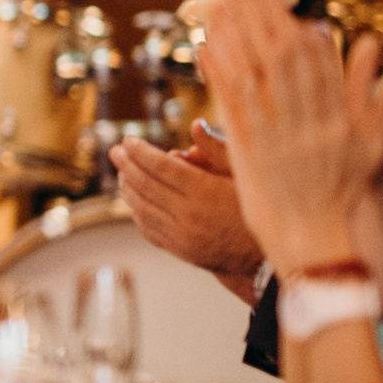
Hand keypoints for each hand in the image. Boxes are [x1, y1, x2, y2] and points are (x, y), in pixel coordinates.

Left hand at [108, 129, 263, 278]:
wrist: (268, 258)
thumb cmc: (259, 210)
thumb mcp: (244, 176)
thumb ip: (217, 150)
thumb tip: (195, 124)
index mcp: (204, 192)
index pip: (161, 167)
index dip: (140, 152)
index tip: (127, 140)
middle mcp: (188, 214)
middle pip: (146, 185)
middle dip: (126, 165)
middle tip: (114, 150)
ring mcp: (181, 235)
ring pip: (142, 208)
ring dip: (128, 188)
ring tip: (122, 172)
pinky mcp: (180, 250)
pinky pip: (148, 228)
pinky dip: (137, 212)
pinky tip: (133, 200)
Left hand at [193, 0, 382, 275]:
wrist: (316, 241)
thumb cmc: (344, 194)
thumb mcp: (371, 147)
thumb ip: (375, 99)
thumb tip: (374, 47)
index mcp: (336, 113)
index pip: (308, 53)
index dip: (283, 15)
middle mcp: (307, 118)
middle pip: (276, 52)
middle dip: (253, 11)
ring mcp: (277, 135)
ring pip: (253, 72)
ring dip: (232, 31)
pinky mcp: (249, 152)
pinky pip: (234, 106)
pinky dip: (220, 74)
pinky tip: (205, 44)